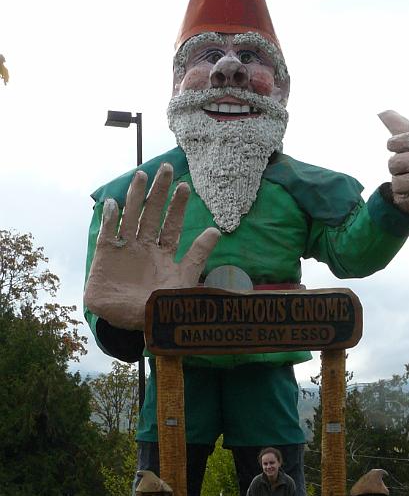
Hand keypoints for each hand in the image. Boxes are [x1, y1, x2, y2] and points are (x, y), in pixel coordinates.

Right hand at [84, 163, 219, 329]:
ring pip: (131, 217)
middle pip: (152, 215)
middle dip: (159, 193)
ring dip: (136, 197)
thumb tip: (216, 230)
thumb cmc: (162, 308)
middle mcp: (145, 248)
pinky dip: (110, 218)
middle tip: (166, 169)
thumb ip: (198, 256)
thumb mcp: (186, 281)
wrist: (133, 326)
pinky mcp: (106, 256)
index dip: (178, 207)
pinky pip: (108, 233)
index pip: (172, 226)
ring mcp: (125, 250)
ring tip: (142, 175)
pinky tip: (113, 203)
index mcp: (164, 254)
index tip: (185, 188)